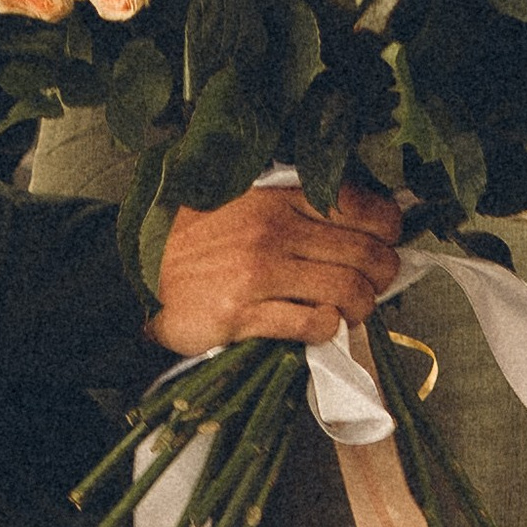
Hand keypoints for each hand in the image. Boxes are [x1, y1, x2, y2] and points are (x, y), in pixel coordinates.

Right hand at [151, 180, 401, 354]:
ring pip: (348, 291)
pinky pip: (312, 324)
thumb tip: (360, 223)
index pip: (361, 206)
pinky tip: (318, 327)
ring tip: (350, 312)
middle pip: (366, 254)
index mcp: (277, 197)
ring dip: (361, 308)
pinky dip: (328, 330)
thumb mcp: (245, 203)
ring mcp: (258, 273)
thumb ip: (294, 206)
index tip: (384, 243)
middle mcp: (272, 230)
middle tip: (373, 286)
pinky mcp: (243, 314)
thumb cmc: (198, 242)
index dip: (388, 230)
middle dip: (383, 276)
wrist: (138, 274)